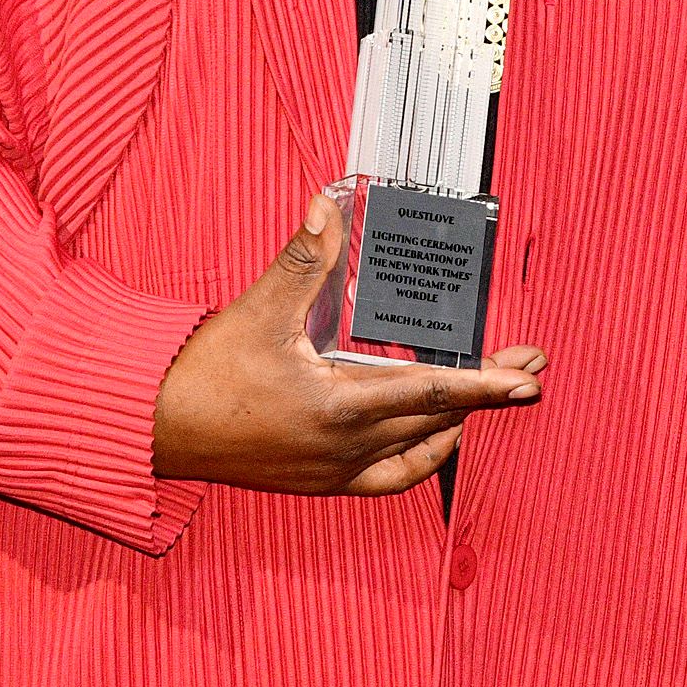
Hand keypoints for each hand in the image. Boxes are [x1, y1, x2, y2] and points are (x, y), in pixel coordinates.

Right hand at [153, 190, 544, 494]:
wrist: (158, 428)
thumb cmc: (205, 372)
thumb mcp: (258, 309)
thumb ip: (302, 258)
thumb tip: (329, 205)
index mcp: (339, 408)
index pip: (430, 393)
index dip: (486, 384)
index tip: (528, 377)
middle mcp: (346, 449)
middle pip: (437, 422)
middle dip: (488, 395)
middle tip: (528, 368)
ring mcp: (335, 472)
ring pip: (418, 452)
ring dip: (457, 424)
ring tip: (487, 397)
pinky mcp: (321, 481)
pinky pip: (388, 478)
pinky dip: (419, 457)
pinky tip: (431, 437)